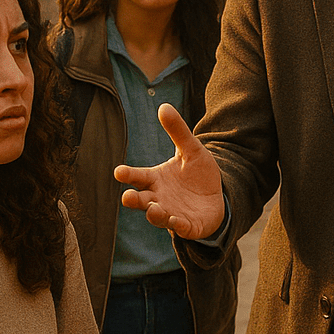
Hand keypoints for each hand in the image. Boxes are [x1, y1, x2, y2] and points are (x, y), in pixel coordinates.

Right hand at [114, 104, 224, 239]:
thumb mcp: (191, 150)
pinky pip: (180, 228)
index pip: (138, 177)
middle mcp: (158, 198)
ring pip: (158, 216)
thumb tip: (163, 106)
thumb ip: (177, 131)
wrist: (215, 196)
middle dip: (134, 200)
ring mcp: (171, 213)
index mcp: (155, 179)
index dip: (128, 175)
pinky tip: (178, 222)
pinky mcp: (187, 226)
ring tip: (153, 209)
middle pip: (141, 200)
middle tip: (127, 197)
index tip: (118, 171)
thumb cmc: (197, 173)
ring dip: (155, 214)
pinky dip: (178, 226)